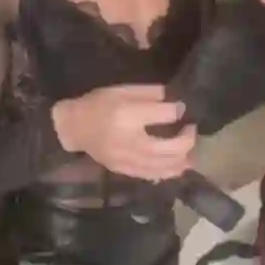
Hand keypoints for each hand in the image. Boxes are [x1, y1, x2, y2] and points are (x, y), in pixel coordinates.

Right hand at [52, 85, 196, 180]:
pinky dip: (169, 172)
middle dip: (188, 139)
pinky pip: (152, 175)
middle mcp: (131, 141)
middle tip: (191, 129)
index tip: (180, 108)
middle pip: (171, 147)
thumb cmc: (98, 104)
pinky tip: (178, 165)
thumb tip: (176, 102)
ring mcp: (128, 160)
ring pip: (165, 165)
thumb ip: (150, 93)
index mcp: (129, 115)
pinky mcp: (125, 170)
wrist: (74, 127)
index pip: (166, 115)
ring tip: (191, 151)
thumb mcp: (122, 89)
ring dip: (183, 158)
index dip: (178, 110)